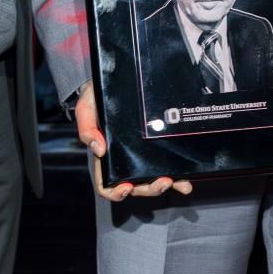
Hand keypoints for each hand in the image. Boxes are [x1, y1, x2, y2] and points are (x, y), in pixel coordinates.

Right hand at [75, 80, 191, 201]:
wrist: (113, 81)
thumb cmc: (96, 97)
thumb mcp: (86, 108)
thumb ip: (87, 128)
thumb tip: (98, 149)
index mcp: (106, 157)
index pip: (106, 184)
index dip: (115, 192)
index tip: (126, 188)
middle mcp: (124, 161)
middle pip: (135, 187)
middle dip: (149, 189)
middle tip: (162, 181)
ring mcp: (141, 156)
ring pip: (152, 180)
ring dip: (166, 185)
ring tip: (178, 181)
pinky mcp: (155, 147)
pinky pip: (166, 165)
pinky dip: (177, 176)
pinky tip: (186, 178)